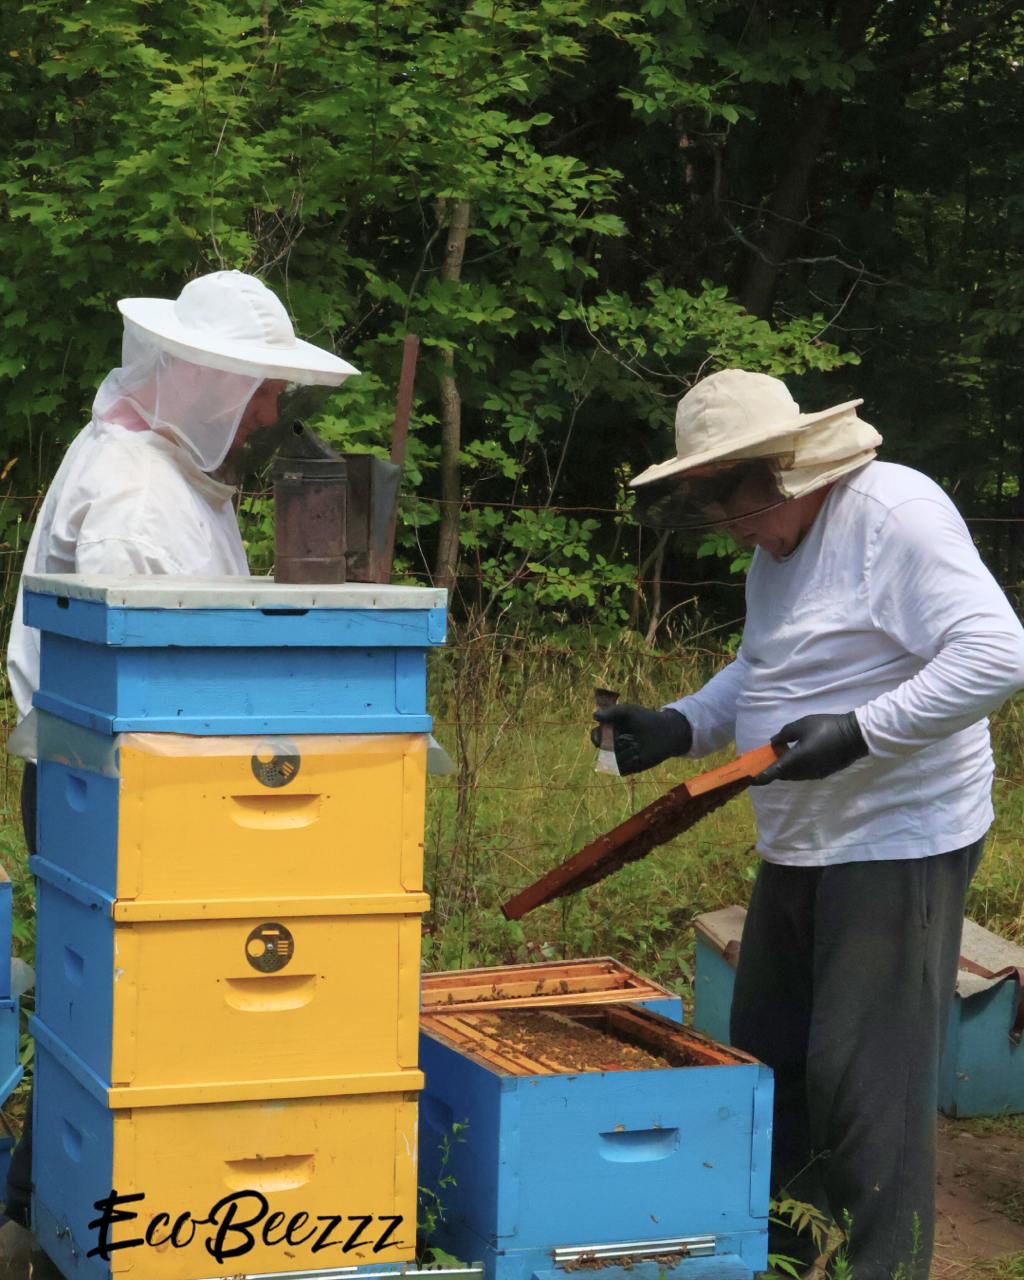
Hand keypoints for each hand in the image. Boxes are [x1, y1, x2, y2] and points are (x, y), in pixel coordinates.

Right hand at [591, 704, 691, 775]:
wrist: (666, 733)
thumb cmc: (647, 718)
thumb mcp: (629, 711)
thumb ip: (612, 711)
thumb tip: (594, 716)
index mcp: (610, 731)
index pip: (596, 736)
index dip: (596, 737)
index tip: (601, 735)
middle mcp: (613, 745)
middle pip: (602, 749)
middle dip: (612, 743)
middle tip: (625, 738)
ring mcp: (620, 757)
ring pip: (610, 759)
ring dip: (623, 752)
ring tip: (636, 745)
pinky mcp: (628, 768)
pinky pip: (619, 769)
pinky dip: (628, 762)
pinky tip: (638, 756)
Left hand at [751, 712, 867, 784]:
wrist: (855, 735)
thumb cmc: (827, 727)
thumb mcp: (802, 725)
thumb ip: (785, 735)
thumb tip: (774, 743)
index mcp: (798, 759)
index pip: (775, 772)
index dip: (762, 777)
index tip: (751, 780)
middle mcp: (805, 771)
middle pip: (784, 774)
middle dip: (774, 769)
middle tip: (768, 758)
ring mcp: (815, 774)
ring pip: (794, 775)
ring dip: (786, 768)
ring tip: (783, 754)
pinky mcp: (823, 773)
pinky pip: (804, 774)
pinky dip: (797, 768)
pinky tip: (798, 756)